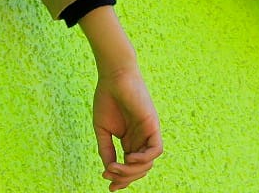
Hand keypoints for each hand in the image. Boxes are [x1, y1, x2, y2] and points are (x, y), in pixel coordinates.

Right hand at [79, 7, 161, 190]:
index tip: (108, 186)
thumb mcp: (103, 130)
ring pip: (147, 163)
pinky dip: (144, 159)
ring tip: (115, 167)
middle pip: (139, 169)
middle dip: (125, 178)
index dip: (121, 180)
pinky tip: (129, 157)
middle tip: (109, 177)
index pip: (130, 167)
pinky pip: (155, 150)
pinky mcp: (154, 125)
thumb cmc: (107, 98)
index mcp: (130, 141)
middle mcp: (141, 140)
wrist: (113, 76)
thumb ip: (106, 150)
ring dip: (131, 170)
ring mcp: (148, 133)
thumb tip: (110, 170)